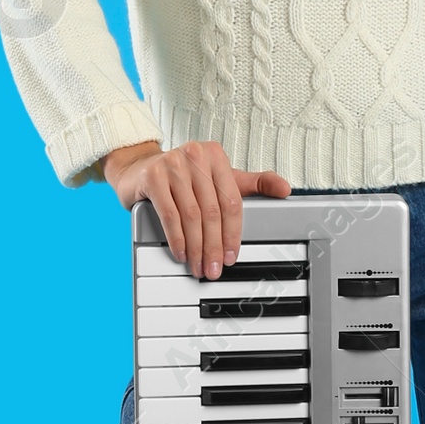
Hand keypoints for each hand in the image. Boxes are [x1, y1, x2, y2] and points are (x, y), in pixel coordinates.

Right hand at [101, 139, 291, 278]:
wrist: (138, 168)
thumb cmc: (182, 177)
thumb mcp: (219, 177)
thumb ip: (253, 183)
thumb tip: (286, 188)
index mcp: (215, 156)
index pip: (232, 200)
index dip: (234, 232)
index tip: (232, 255)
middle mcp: (195, 155)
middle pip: (212, 211)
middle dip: (214, 246)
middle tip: (215, 268)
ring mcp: (172, 164)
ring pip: (191, 216)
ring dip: (196, 247)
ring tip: (199, 266)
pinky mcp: (152, 176)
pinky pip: (169, 214)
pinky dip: (177, 239)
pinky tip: (181, 253)